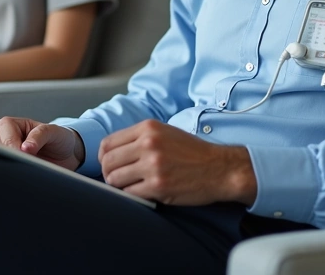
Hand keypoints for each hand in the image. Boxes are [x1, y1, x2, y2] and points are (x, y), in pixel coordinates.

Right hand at [0, 117, 83, 170]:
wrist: (67, 156)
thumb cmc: (58, 138)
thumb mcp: (53, 132)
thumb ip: (40, 136)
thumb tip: (25, 147)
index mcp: (14, 124)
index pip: (4, 131)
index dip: (11, 143)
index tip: (21, 153)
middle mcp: (6, 138)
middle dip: (7, 154)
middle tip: (23, 161)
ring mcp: (6, 154)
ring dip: (8, 164)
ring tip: (25, 167)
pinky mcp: (10, 167)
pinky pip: (3, 170)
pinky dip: (10, 173)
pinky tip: (21, 175)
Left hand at [98, 120, 256, 205]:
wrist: (219, 168)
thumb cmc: (192, 152)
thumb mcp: (165, 132)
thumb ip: (139, 138)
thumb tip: (111, 151)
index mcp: (148, 128)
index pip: (108, 143)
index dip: (104, 157)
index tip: (109, 164)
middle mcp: (148, 144)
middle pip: (108, 162)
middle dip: (108, 172)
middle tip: (117, 178)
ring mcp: (153, 165)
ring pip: (115, 179)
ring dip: (119, 186)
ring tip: (130, 186)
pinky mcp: (158, 186)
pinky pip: (130, 194)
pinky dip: (132, 195)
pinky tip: (142, 192)